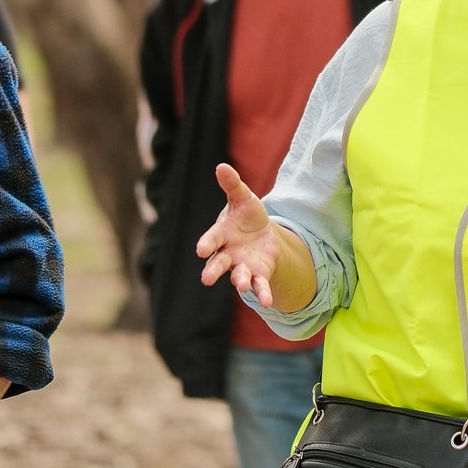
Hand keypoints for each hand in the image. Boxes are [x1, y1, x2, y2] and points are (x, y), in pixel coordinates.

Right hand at [197, 164, 281, 306]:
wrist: (263, 233)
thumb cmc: (247, 214)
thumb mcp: (243, 197)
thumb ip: (232, 185)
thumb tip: (221, 166)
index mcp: (222, 234)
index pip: (212, 239)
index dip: (207, 244)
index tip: (201, 250)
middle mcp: (228, 253)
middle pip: (218, 263)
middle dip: (214, 270)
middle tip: (206, 279)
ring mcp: (242, 266)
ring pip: (237, 276)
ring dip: (239, 281)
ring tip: (241, 286)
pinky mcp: (257, 274)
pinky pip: (259, 285)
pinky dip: (262, 293)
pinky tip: (266, 301)